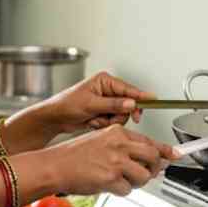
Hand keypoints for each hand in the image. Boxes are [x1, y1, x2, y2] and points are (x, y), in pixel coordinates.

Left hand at [37, 71, 155, 135]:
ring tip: (94, 120)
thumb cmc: (66, 105)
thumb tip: (131, 103)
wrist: (54, 118)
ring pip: (121, 115)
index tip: (153, 100)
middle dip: (117, 115)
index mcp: (104, 81)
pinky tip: (92, 122)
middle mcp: (106, 90)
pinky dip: (103, 124)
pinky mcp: (102, 112)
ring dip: (108, 121)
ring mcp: (105, 102)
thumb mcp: (90, 104)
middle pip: (127, 104)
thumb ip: (113, 105)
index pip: (128, 89)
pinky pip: (112, 121)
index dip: (140, 97)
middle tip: (107, 118)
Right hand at [45, 125, 175, 196]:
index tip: (176, 155)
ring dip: (137, 182)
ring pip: (144, 176)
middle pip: (153, 158)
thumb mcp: (101, 141)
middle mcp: (119, 145)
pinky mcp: (111, 178)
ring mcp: (116, 161)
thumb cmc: (73, 156)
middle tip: (147, 174)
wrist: (54, 165)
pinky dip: (121, 191)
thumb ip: (124, 147)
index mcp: (117, 133)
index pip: (150, 141)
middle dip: (154, 169)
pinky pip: (128, 190)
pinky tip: (109, 185)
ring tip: (121, 180)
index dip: (166, 150)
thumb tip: (145, 159)